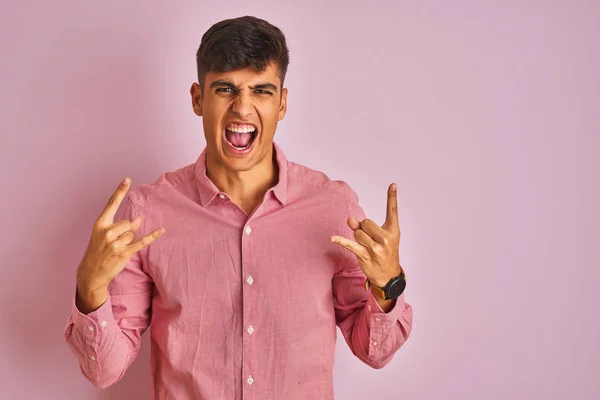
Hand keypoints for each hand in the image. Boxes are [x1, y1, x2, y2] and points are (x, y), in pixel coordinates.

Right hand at [76, 178, 164, 310]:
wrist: (90, 273)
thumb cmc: (99, 252)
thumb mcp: (105, 236)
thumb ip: (122, 226)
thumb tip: (140, 218)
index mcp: (100, 224)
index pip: (111, 204)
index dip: (120, 191)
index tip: (127, 179)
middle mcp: (107, 232)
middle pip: (128, 223)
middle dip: (126, 231)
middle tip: (115, 243)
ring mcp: (115, 243)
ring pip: (132, 234)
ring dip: (129, 241)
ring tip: (117, 249)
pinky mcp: (123, 253)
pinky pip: (142, 242)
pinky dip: (153, 236)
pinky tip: (161, 230)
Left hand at [330, 183, 401, 287]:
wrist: (388, 275)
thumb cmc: (385, 252)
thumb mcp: (380, 237)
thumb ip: (366, 226)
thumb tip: (350, 220)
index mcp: (393, 231)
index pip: (392, 210)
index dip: (392, 197)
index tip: (392, 184)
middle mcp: (386, 238)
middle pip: (366, 222)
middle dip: (364, 228)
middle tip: (371, 240)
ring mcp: (375, 248)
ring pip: (357, 232)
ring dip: (358, 238)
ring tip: (367, 247)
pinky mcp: (364, 255)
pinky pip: (349, 244)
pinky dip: (340, 241)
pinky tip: (332, 238)